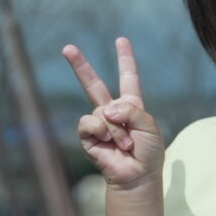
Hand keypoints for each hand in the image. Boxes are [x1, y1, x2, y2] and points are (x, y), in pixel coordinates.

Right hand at [61, 38, 164, 191]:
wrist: (137, 175)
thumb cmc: (148, 152)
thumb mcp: (148, 125)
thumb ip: (130, 110)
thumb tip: (105, 109)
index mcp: (131, 105)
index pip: (127, 77)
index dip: (125, 58)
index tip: (121, 40)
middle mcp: (112, 111)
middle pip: (93, 84)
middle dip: (80, 66)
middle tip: (67, 48)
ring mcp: (98, 123)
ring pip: (100, 111)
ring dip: (115, 129)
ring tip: (124, 144)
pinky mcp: (88, 136)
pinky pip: (89, 123)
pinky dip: (101, 131)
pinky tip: (108, 144)